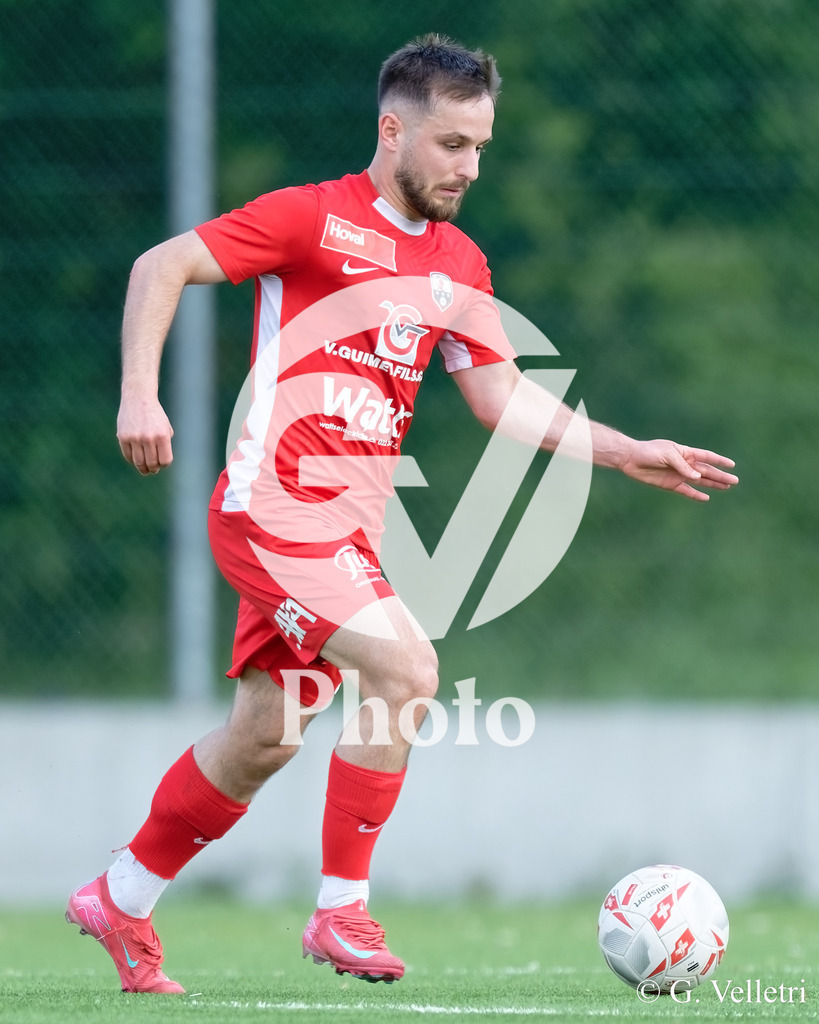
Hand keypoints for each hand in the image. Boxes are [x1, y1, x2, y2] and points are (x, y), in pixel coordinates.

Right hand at [117, 395, 173, 475]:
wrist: (138, 398)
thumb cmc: (155, 415)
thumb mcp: (166, 427)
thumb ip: (165, 443)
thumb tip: (161, 463)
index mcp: (162, 436)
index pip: (165, 460)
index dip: (164, 464)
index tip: (162, 464)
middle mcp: (149, 437)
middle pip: (152, 463)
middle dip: (153, 469)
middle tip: (152, 470)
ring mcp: (134, 438)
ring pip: (139, 462)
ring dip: (142, 468)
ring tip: (145, 469)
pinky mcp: (123, 436)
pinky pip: (127, 455)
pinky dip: (132, 460)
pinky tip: (135, 459)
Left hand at [620, 439, 737, 500]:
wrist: (631, 459)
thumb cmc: (649, 452)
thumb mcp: (667, 454)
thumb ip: (683, 465)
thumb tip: (698, 477)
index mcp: (685, 452)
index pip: (706, 457)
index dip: (719, 460)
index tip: (732, 464)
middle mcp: (684, 464)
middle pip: (707, 471)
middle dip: (721, 475)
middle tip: (735, 481)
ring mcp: (678, 475)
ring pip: (700, 481)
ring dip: (713, 484)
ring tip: (727, 487)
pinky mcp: (671, 484)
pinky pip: (686, 491)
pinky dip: (696, 495)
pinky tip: (706, 498)